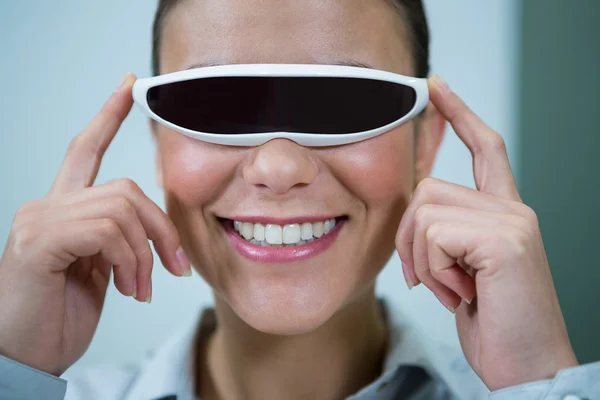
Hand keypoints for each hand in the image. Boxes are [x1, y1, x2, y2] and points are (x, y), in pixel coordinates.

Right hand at [0, 73, 190, 375]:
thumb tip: (152, 234)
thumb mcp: (100, 273)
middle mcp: (46, 206)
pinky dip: (129, 261)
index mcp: (63, 210)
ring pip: (121, 209)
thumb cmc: (58, 319)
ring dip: (145, 255)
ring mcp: (39, 220)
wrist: (23, 360)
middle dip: (161, 228)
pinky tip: (127, 290)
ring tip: (141, 289)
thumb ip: (117, 242)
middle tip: (174, 268)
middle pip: (126, 188)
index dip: (109, 116)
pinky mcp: (38, 241)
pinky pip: (105, 231)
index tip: (131, 86)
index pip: (85, 150)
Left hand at [396, 75, 577, 390]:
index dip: (459, 114)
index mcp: (504, 211)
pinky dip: (432, 271)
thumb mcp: (460, 267)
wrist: (523, 366)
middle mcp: (512, 208)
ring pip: (424, 212)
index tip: (436, 86)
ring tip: (452, 288)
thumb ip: (445, 231)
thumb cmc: (490, 319)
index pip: (485, 147)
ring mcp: (512, 220)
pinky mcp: (506, 239)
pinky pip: (434, 236)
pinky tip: (460, 293)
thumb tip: (415, 209)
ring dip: (422, 260)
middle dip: (410, 238)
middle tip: (429, 277)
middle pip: (426, 189)